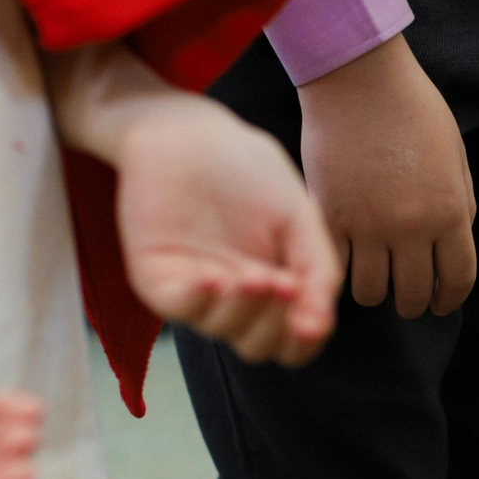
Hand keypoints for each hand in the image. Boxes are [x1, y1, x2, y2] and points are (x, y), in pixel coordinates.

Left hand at [110, 102, 339, 364]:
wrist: (192, 132)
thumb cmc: (249, 169)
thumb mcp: (300, 217)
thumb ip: (318, 268)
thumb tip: (321, 323)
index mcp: (273, 287)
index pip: (291, 340)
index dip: (305, 340)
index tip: (314, 321)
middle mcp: (234, 297)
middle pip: (259, 346)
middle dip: (276, 324)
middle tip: (286, 284)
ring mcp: (195, 289)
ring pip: (222, 331)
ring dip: (245, 311)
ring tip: (257, 275)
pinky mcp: (157, 277)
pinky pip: (178, 308)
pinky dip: (200, 301)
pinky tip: (217, 277)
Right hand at [299, 34, 475, 317]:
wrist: (360, 80)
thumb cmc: (413, 109)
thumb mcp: (455, 156)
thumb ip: (460, 203)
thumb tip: (454, 244)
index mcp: (450, 212)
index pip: (457, 281)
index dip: (449, 300)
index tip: (439, 303)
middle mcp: (411, 227)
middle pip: (412, 295)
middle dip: (412, 303)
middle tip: (404, 296)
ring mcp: (367, 225)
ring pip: (371, 291)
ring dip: (375, 291)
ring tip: (373, 278)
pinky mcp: (330, 217)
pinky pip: (336, 267)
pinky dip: (341, 271)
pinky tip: (345, 261)